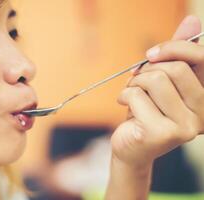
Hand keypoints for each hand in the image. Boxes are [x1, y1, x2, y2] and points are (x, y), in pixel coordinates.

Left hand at [111, 15, 203, 167]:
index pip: (202, 59)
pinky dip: (124, 95)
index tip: (151, 53)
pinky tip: (125, 106)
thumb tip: (193, 20)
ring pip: (155, 80)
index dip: (175, 48)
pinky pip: (136, 96)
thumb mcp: (161, 82)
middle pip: (175, 69)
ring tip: (130, 94)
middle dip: (147, 71)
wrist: (131, 147)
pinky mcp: (162, 133)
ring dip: (134, 83)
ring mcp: (185, 127)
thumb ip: (177, 55)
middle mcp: (202, 114)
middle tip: (136, 81)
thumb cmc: (146, 112)